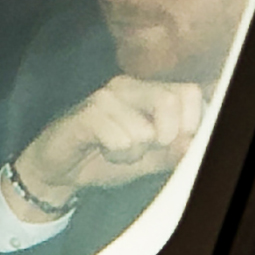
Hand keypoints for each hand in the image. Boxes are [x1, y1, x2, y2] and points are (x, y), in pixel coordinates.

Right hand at [6, 75, 201, 221]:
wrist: (58, 169)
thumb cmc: (102, 159)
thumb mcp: (147, 159)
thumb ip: (174, 149)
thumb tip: (197, 141)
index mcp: (144, 90)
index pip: (188, 92)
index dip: (190, 123)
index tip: (171, 144)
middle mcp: (125, 86)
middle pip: (170, 102)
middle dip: (164, 138)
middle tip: (144, 149)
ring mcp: (104, 97)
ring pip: (145, 130)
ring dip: (133, 153)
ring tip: (115, 151)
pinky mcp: (86, 114)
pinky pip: (121, 140)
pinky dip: (116, 155)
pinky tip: (102, 150)